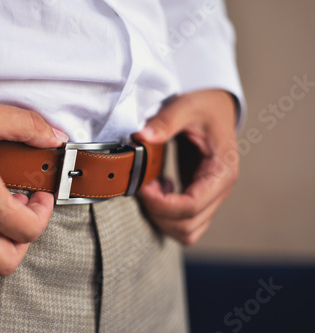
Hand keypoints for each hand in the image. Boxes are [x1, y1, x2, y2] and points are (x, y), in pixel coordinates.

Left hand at [133, 90, 238, 244]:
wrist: (217, 108)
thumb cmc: (204, 107)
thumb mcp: (186, 106)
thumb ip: (166, 121)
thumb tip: (142, 137)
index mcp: (221, 171)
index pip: (191, 206)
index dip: (161, 203)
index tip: (142, 187)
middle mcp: (220, 190)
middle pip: (187, 225)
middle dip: (158, 212)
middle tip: (141, 187)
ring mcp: (212, 198)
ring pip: (187, 232)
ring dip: (162, 219)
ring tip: (150, 190)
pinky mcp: (201, 199)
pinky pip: (185, 224)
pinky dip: (167, 218)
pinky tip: (158, 191)